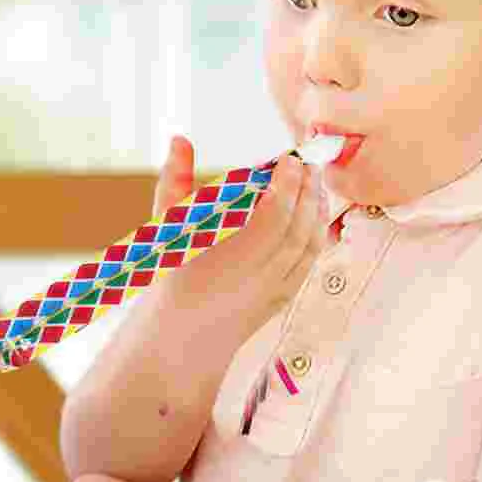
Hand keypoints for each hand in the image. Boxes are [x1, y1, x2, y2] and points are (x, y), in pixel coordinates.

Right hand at [151, 134, 324, 338]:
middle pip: (297, 228)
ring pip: (309, 246)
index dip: (286, 186)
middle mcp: (256, 279)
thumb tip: (180, 140)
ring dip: (317, 211)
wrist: (176, 341)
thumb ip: (175, 182)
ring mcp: (272, 292)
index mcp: (226, 261)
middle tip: (307, 162)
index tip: (288, 159)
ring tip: (314, 183)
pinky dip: (317, 235)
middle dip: (307, 191)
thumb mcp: (165, 230)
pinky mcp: (280, 301)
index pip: (272, 218)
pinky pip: (308, 264)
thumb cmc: (164, 283)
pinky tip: (315, 216)